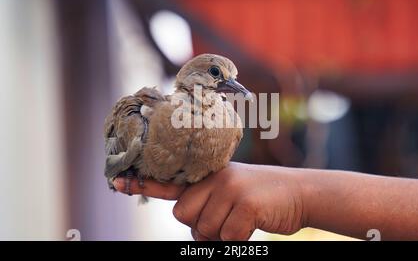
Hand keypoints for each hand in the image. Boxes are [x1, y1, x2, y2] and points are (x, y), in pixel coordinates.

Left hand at [114, 162, 304, 240]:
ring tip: (241, 220)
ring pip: (204, 229)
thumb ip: (206, 202)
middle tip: (225, 220)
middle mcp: (215, 178)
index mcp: (208, 176)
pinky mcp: (245, 204)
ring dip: (222, 235)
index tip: (119, 182)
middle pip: (183, 215)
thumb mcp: (230, 193)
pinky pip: (227, 237)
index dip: (144, 184)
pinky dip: (239, 240)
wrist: (298, 193)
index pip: (170, 181)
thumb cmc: (260, 199)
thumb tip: (189, 224)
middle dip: (201, 226)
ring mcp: (230, 188)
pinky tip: (252, 225)